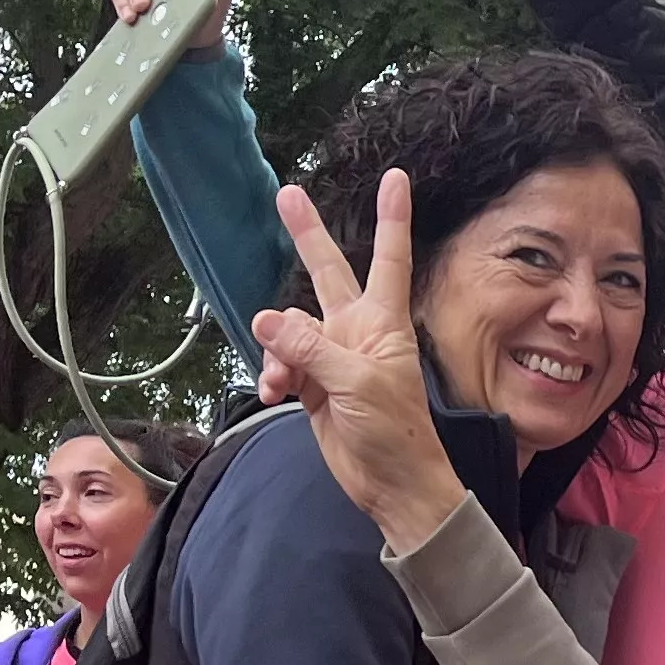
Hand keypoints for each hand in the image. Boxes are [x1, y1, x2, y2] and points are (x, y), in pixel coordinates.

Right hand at [262, 172, 465, 548]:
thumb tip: (267, 320)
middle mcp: (357, 332)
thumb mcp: (357, 384)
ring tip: (281, 382)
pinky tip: (274, 395)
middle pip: (328, 273)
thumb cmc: (397, 433)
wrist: (393, 485)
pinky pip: (280, 364)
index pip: (389, 258)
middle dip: (308, 236)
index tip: (396, 179)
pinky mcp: (313, 385)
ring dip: (277, 351)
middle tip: (288, 194)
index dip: (391, 219)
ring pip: (289, 330)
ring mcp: (332, 357)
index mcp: (382, 323)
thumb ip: (310, 350)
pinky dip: (272, 375)